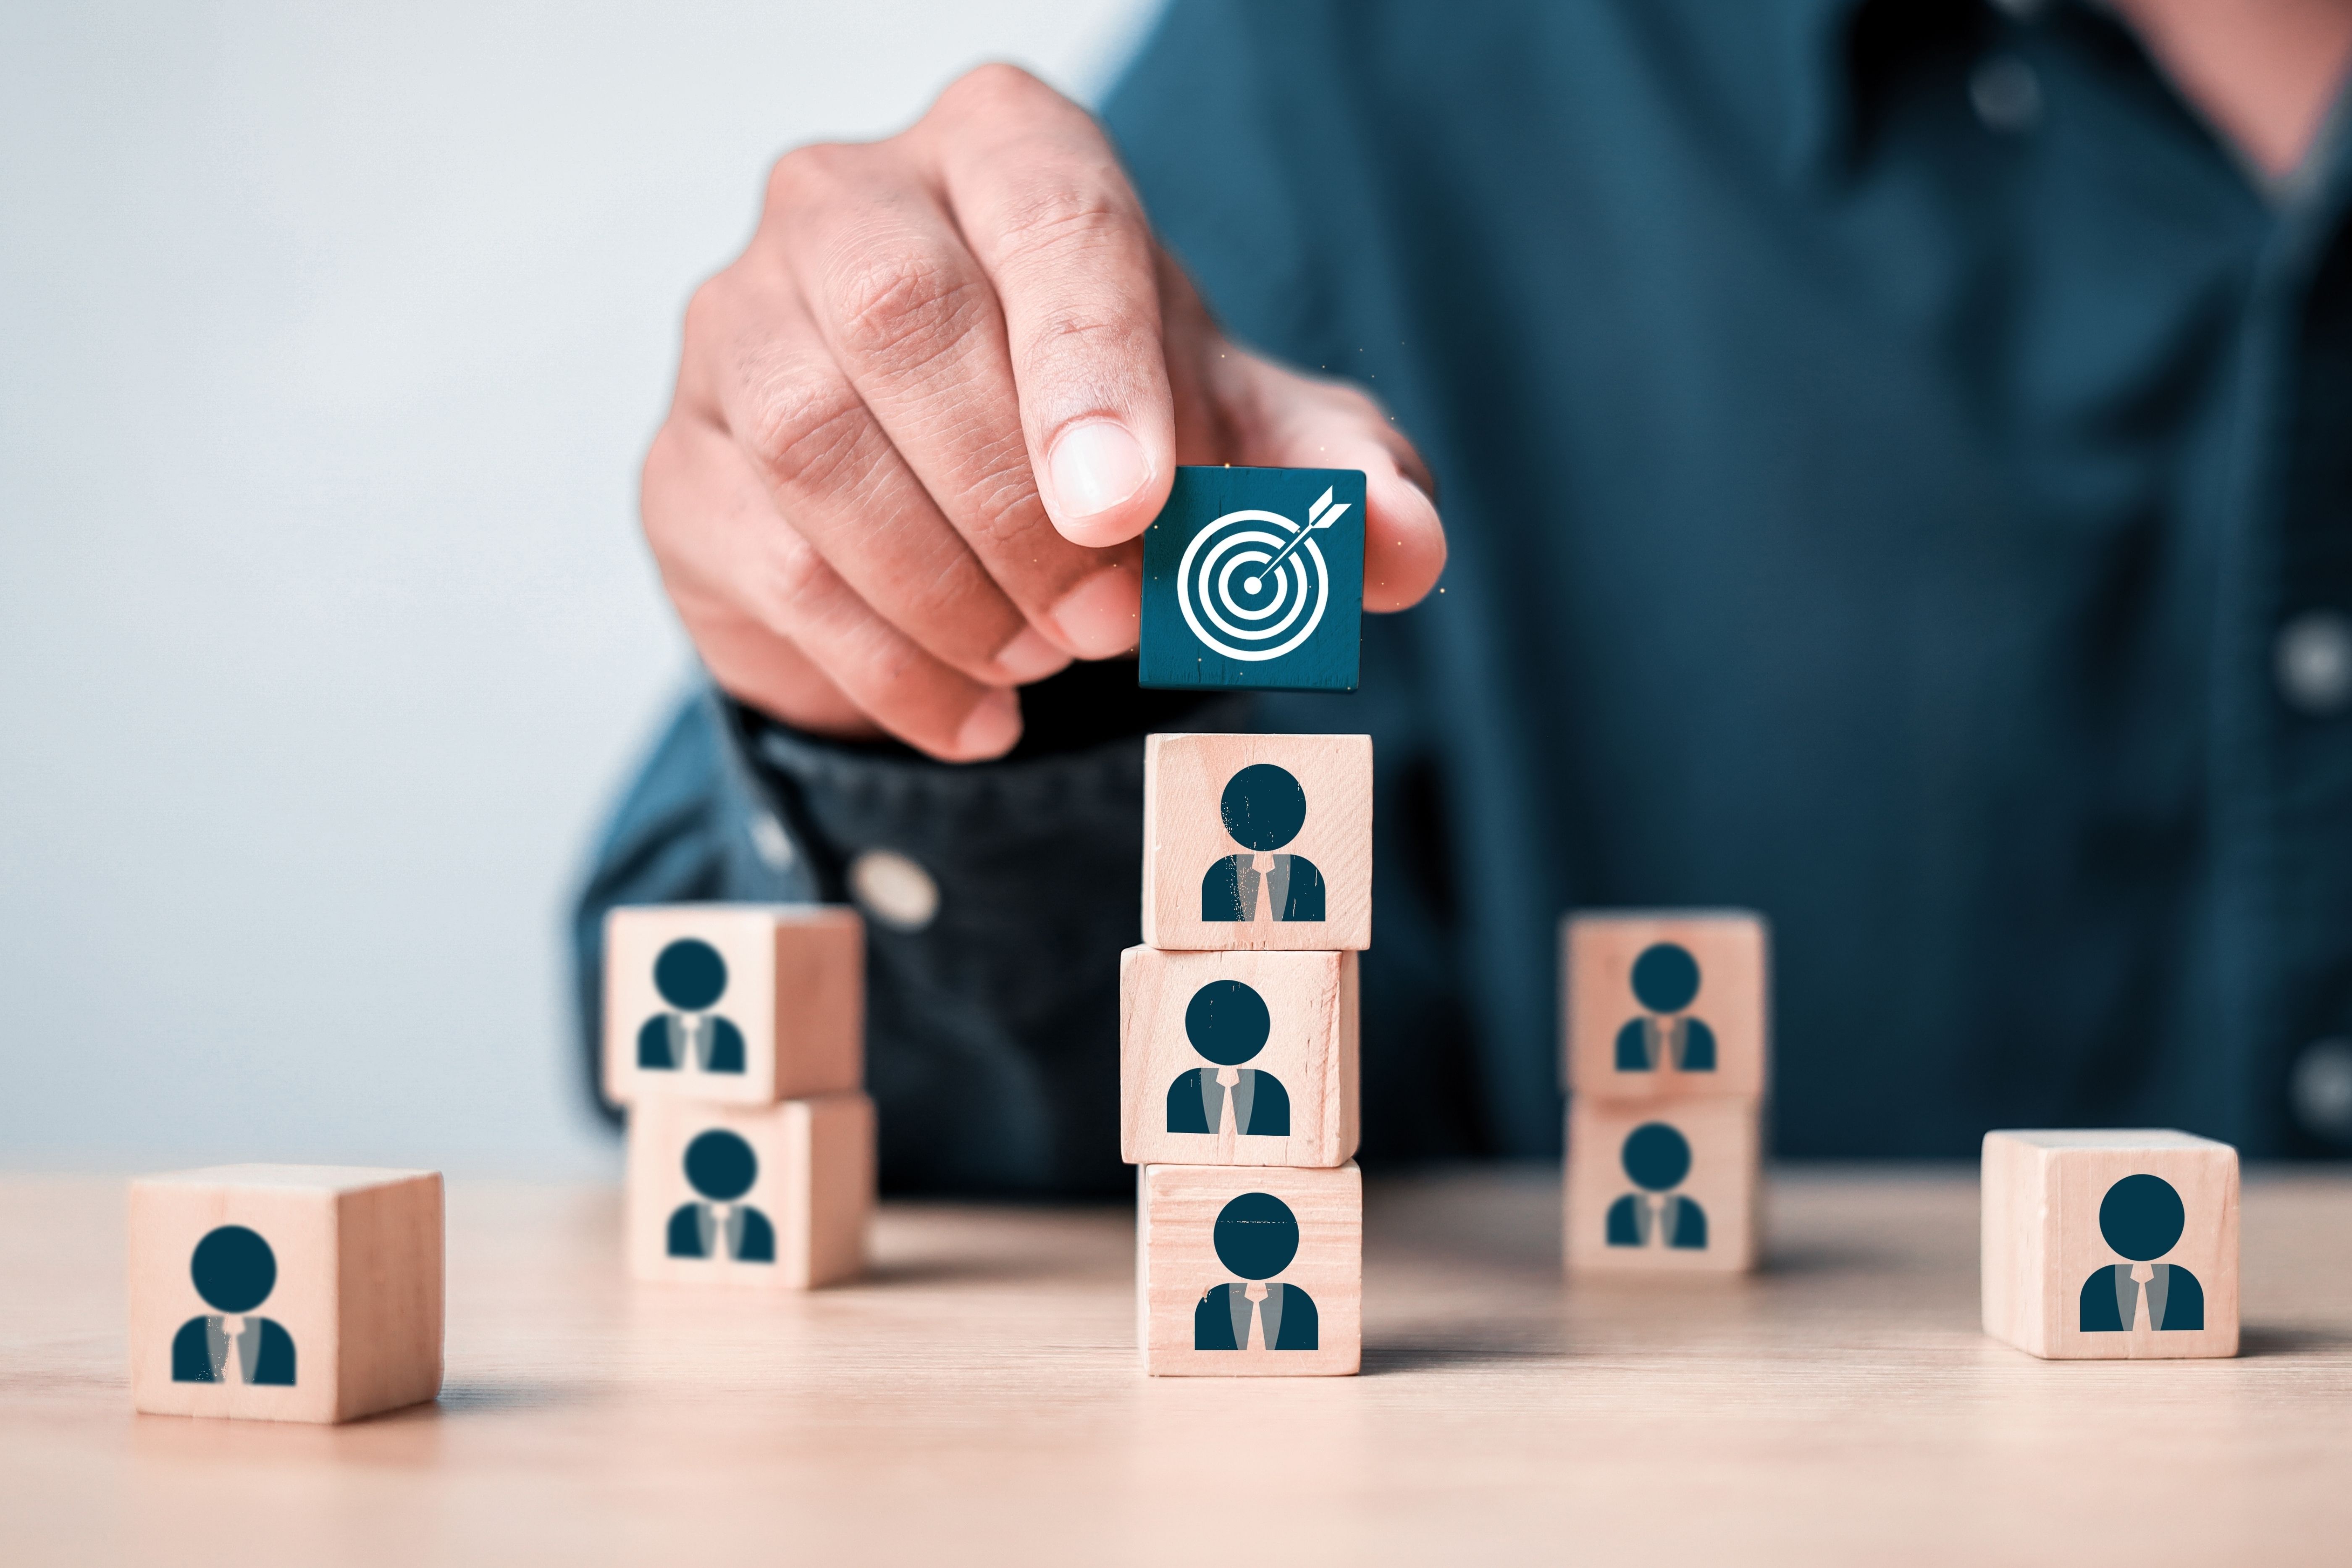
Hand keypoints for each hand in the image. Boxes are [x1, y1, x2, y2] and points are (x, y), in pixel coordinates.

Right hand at [643, 64, 1446, 760]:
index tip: (1136, 501)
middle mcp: (847, 203)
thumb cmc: (1117, 439)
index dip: (1091, 360)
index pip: (1047, 216)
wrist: (969, 508)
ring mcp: (736, 327)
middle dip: (1019, 500)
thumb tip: (1401, 545)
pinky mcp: (682, 463)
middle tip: (1112, 622)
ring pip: (813, 440)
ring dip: (949, 584)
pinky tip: (979, 713)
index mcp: (1004, 152)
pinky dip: (887, 662)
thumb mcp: (1248, 452)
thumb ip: (1336, 484)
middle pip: (901, 317)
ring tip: (1046, 662)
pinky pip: (766, 558)